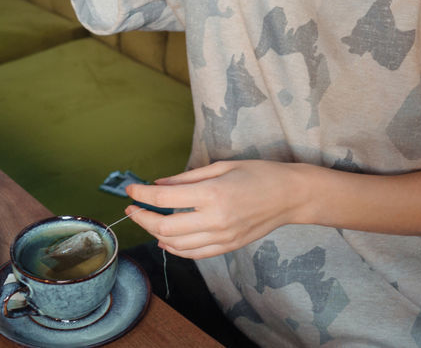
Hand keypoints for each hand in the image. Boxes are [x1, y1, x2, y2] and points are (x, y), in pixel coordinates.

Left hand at [124, 160, 305, 259]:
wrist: (291, 196)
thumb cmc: (258, 173)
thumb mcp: (220, 166)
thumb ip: (185, 178)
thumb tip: (157, 185)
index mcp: (212, 194)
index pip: (164, 199)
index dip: (141, 195)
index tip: (130, 190)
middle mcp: (215, 219)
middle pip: (164, 227)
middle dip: (142, 218)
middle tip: (132, 208)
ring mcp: (222, 237)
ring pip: (176, 245)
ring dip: (155, 234)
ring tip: (146, 221)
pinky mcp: (228, 247)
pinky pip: (194, 254)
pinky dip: (175, 248)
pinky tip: (165, 239)